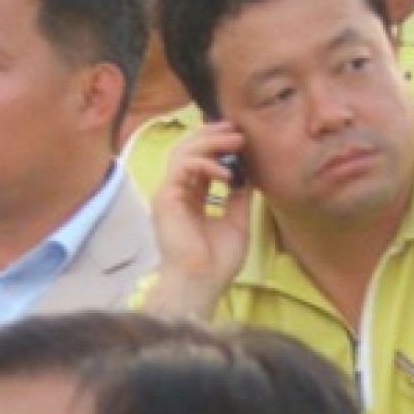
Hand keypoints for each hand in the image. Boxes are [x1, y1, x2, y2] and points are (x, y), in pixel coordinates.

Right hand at [147, 121, 252, 320]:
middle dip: (213, 135)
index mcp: (191, 199)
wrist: (202, 282)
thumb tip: (247, 172)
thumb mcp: (237, 222)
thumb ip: (238, 196)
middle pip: (188, 149)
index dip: (218, 145)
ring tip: (235, 141)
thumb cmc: (217, 262)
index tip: (242, 139)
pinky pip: (183, 167)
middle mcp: (178, 193)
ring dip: (210, 142)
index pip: (200, 161)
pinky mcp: (166, 197)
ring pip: (183, 151)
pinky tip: (226, 174)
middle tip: (237, 131)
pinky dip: (205, 163)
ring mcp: (169, 194)